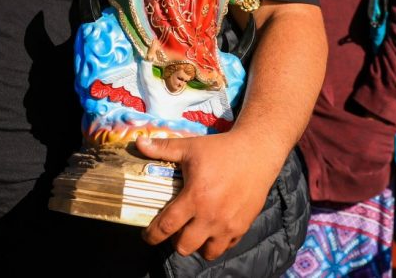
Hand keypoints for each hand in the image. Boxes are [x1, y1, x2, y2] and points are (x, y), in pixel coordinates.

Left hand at [136, 132, 279, 260]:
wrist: (257, 152)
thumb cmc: (221, 149)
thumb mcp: (190, 147)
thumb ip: (163, 148)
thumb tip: (138, 143)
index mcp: (195, 198)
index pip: (166, 226)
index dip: (153, 235)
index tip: (148, 235)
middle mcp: (211, 216)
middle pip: (184, 246)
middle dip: (175, 241)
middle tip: (175, 229)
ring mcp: (228, 224)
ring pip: (207, 252)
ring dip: (198, 245)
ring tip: (195, 232)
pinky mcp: (243, 226)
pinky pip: (226, 246)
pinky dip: (217, 242)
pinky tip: (214, 228)